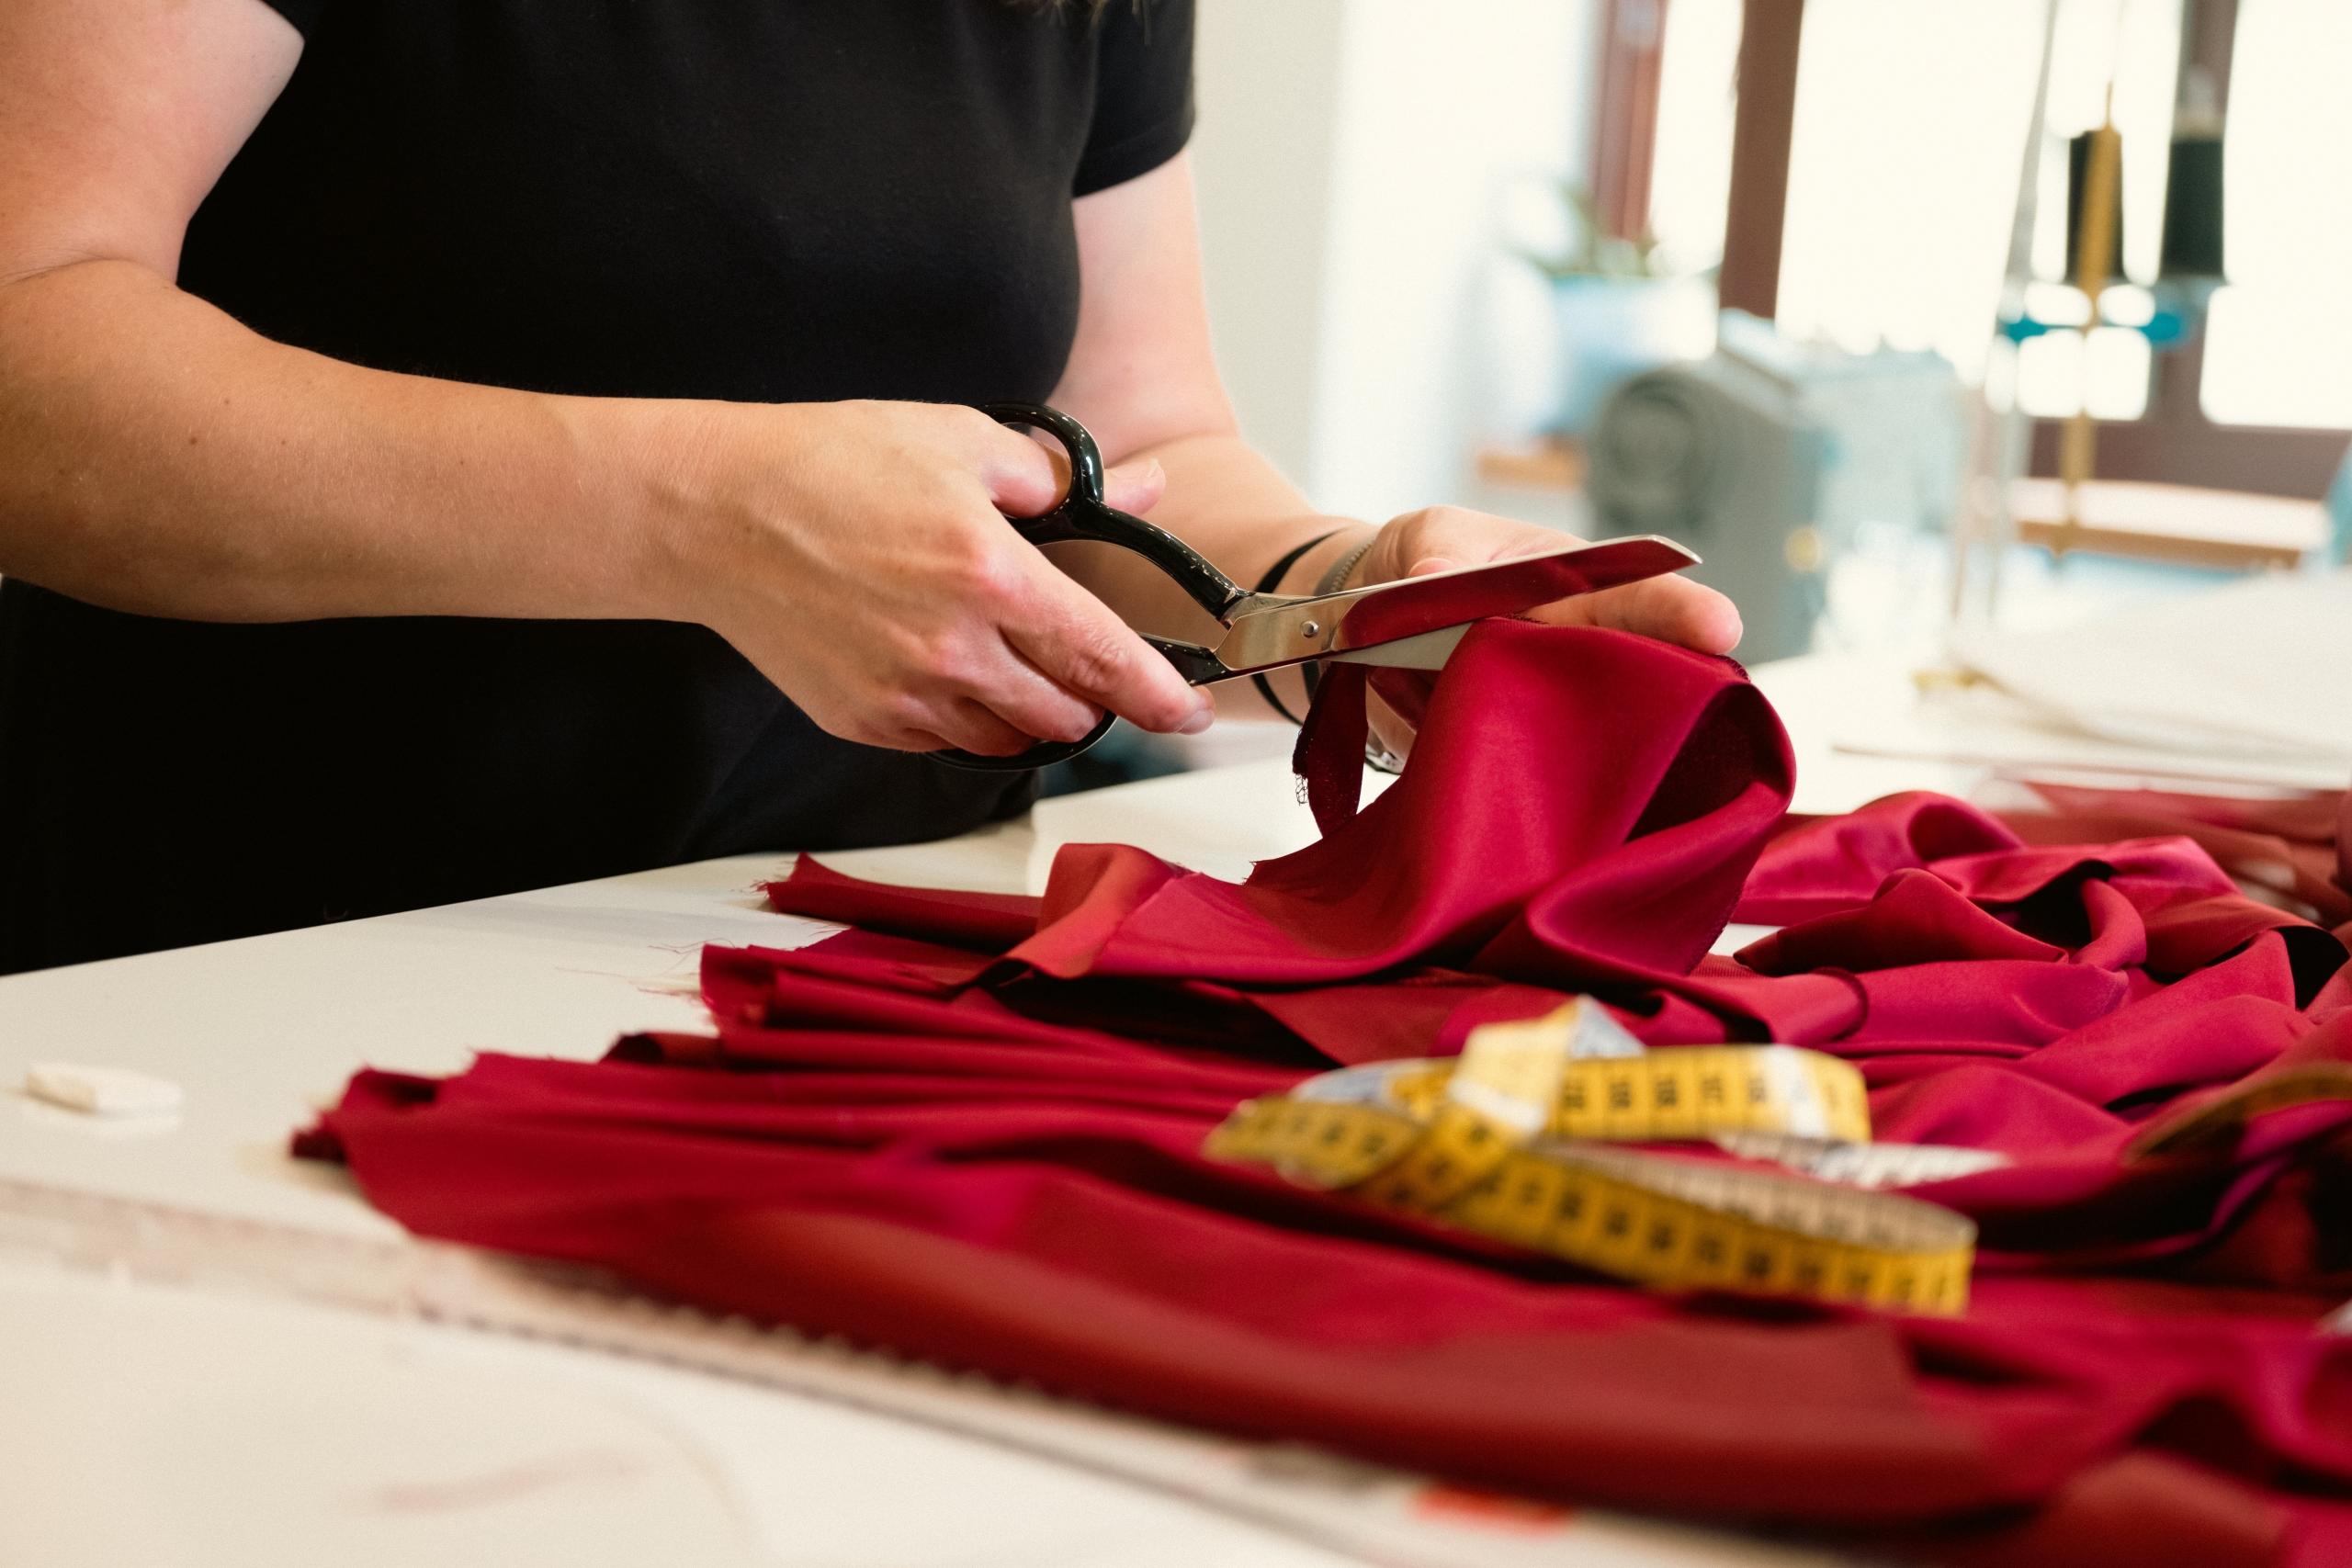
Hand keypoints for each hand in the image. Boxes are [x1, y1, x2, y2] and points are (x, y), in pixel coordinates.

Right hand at [646, 399, 1212, 755]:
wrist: (716, 513)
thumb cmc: (833, 463)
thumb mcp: (959, 441)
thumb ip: (1060, 478)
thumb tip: (1143, 487)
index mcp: (991, 574)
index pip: (1104, 658)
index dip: (1159, 694)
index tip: (1190, 712)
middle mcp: (954, 649)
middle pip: (1065, 714)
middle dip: (1092, 698)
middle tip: (1087, 667)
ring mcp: (904, 695)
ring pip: (1008, 740)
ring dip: (1030, 713)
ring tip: (1014, 663)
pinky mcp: (864, 720)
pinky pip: (945, 741)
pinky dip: (964, 717)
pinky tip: (948, 666)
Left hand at [1350, 505, 1741, 756]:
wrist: (1366, 618)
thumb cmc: (1427, 559)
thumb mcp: (1431, 537)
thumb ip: (1440, 553)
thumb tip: (1431, 575)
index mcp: (1573, 587)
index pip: (1639, 595)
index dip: (1681, 612)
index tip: (1722, 627)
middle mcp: (1573, 651)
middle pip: (1634, 679)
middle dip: (1668, 698)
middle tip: (1703, 710)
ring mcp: (1543, 709)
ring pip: (1582, 739)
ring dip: (1585, 752)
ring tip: (1594, 762)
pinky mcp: (1503, 755)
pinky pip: (1520, 778)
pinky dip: (1520, 790)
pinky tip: (1527, 804)